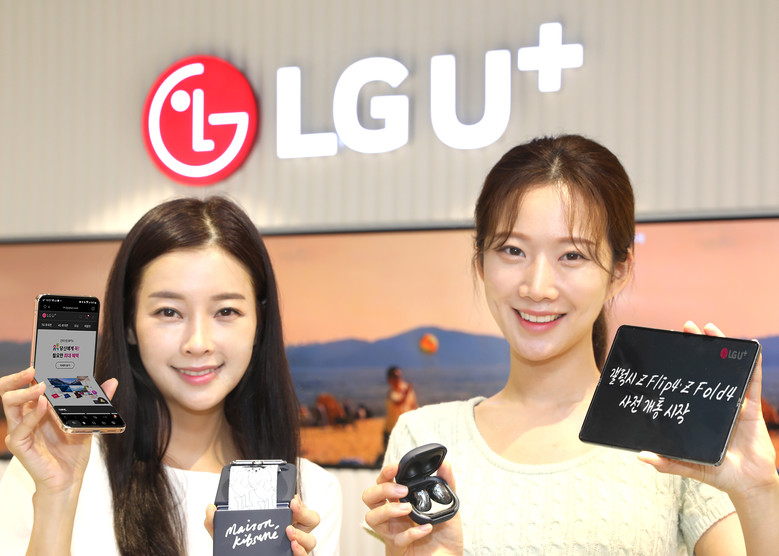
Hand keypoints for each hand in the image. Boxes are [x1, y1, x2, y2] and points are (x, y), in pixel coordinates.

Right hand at [0, 367, 118, 495]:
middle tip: (33, 367)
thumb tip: (112, 380)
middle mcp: (26, 415)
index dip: (29, 369)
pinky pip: (20, 428)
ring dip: (23, 391)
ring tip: (41, 385)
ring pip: (8, 404)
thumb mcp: (87, 421)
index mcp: (37, 407)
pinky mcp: (20, 445)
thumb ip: (97, 401)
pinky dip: (32, 415)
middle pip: (9, 390)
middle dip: (18, 376)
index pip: (27, 384)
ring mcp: (21, 430)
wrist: (69, 479)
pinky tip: (43, 406)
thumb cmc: (73, 450)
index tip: (39, 353)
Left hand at [204, 496, 319, 554]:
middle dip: (305, 511)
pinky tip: (291, 547)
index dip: (298, 500)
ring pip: (312, 539)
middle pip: (312, 519)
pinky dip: (301, 551)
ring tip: (288, 532)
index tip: (290, 498)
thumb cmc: (240, 549)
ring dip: (302, 535)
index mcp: (281, 520)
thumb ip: (217, 523)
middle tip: (292, 507)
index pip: (298, 506)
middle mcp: (292, 532)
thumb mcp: (228, 535)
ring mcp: (294, 548)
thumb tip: (210, 508)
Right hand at [363, 462, 462, 555]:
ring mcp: (393, 532)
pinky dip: (412, 532)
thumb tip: (445, 464)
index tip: (396, 468)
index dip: (386, 473)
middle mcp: (393, 516)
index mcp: (400, 502)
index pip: (383, 483)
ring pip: (372, 518)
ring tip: (408, 509)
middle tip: (402, 490)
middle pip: (369, 497)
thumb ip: (447, 485)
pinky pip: (397, 539)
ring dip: (388, 509)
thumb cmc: (444, 535)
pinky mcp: (399, 549)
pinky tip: (426, 528)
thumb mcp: (448, 506)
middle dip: (382, 489)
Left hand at [638, 322, 778, 498]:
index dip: (678, 364)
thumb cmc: (717, 472)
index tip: (666, 345)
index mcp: (695, 411)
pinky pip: (752, 382)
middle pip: (704, 368)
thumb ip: (667, 462)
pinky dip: (752, 364)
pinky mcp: (751, 408)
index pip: (685, 382)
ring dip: (721, 346)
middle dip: (696, 346)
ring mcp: (732, 403)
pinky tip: (749, 349)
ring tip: (710, 328)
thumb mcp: (687, 467)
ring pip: (727, 369)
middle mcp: (712, 403)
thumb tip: (641, 456)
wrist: (747, 484)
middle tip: (686, 327)